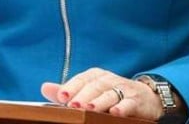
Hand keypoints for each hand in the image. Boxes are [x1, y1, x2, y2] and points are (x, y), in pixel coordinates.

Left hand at [41, 67, 162, 119]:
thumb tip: (44, 88)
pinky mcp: (136, 100)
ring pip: (110, 94)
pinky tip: (114, 112)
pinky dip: (122, 107)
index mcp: (96, 76)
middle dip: (84, 95)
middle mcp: (109, 79)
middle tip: (73, 105)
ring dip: (100, 101)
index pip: (82, 79)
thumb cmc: (111, 94)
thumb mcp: (90, 90)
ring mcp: (123, 89)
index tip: (61, 96)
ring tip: (89, 109)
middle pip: (95, 86)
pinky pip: (128, 103)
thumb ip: (69, 90)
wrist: (144, 97)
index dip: (71, 86)